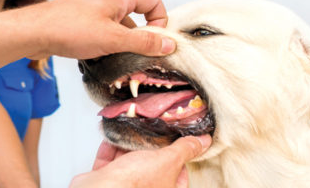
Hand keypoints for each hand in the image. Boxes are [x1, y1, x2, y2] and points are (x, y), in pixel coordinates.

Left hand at [28, 0, 175, 58]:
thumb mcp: (114, 39)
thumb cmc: (70, 30)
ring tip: (114, 61)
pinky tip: (95, 59)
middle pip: (134, 17)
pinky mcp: (77, 22)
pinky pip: (99, 32)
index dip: (160, 20)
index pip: (152, 1)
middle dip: (138, 38)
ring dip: (119, 44)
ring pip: (115, 27)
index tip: (156, 41)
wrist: (32, 32)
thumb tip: (169, 44)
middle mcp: (104, 0)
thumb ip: (143, 42)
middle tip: (136, 57)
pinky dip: (102, 45)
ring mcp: (89, 10)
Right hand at [69, 135, 211, 187]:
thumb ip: (185, 149)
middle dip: (151, 145)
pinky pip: (109, 160)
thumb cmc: (135, 183)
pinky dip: (111, 146)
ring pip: (130, 160)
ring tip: (133, 126)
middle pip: (153, 164)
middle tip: (153, 128)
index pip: (180, 173)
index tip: (176, 139)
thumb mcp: (168, 160)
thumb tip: (203, 142)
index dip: (179, 155)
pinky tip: (114, 134)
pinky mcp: (107, 179)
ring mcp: (126, 184)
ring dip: (129, 143)